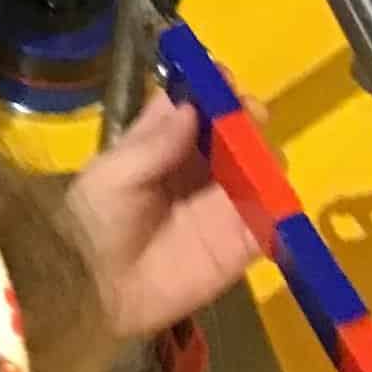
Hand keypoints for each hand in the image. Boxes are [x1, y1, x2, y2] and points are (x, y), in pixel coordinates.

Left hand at [66, 91, 259, 335]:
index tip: (224, 81)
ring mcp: (221, 208)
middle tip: (249, 116)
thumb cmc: (94, 223)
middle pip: (233, 135)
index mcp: (162, 144)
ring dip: (266, 160)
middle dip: (246, 120)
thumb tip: (191, 107)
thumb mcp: (112, 175)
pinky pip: (269, 227)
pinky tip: (275, 201)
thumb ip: (154, 143)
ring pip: (259, 173)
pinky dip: (280, 213)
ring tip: (260, 158)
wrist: (91, 291)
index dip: (211, 90)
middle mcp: (197, 170)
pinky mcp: (238, 248)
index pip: (195, 106)